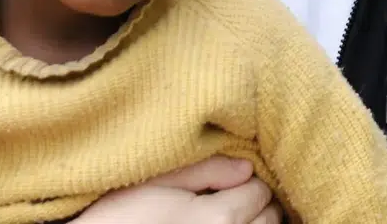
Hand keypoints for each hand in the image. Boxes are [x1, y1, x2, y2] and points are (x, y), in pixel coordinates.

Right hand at [72, 156, 281, 222]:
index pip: (259, 190)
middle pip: (270, 219)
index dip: (247, 178)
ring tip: (229, 216)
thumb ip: (205, 170)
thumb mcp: (154, 182)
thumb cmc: (117, 221)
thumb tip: (247, 168)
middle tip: (234, 195)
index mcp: (218, 220)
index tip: (230, 176)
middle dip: (257, 203)